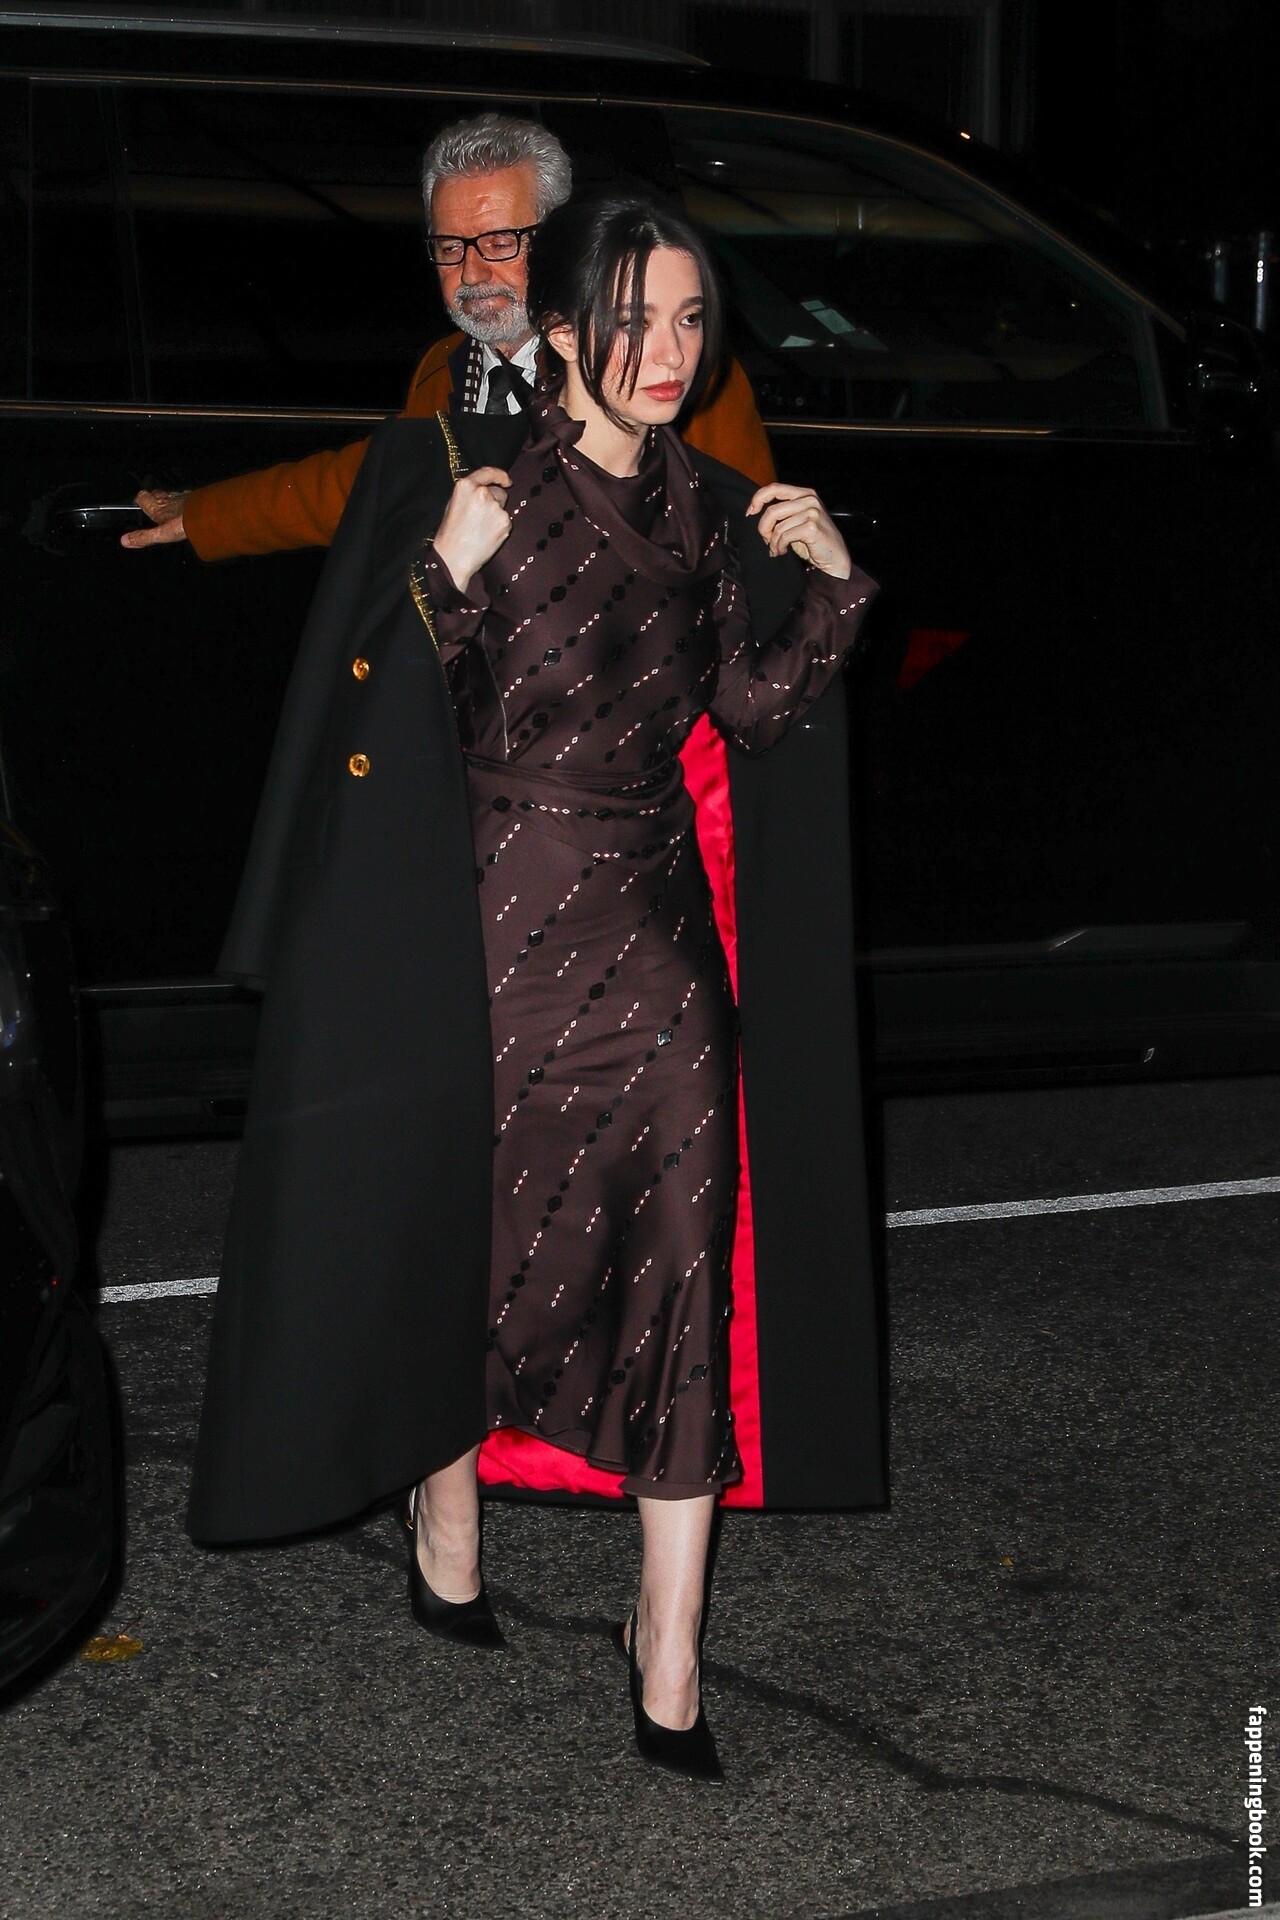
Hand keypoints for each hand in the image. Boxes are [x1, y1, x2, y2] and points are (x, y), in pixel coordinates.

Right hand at [121, 488, 188, 549]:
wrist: (206, 514)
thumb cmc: (184, 523)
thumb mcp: (160, 534)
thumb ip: (143, 537)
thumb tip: (125, 540)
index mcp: (157, 507)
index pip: (142, 497)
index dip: (139, 500)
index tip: (138, 504)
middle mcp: (168, 499)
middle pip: (156, 494)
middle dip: (153, 498)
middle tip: (153, 506)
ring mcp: (182, 498)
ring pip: (171, 495)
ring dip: (169, 500)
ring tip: (169, 508)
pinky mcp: (194, 498)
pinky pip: (186, 496)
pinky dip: (184, 501)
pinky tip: (188, 508)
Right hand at [432, 467, 511, 592]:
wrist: (454, 558)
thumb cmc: (450, 533)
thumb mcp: (453, 504)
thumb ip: (470, 493)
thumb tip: (486, 489)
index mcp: (466, 486)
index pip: (488, 472)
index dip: (500, 475)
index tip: (506, 480)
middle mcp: (482, 493)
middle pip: (498, 492)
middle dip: (494, 501)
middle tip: (481, 518)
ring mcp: (496, 507)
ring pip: (502, 507)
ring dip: (496, 515)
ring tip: (481, 529)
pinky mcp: (505, 522)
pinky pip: (506, 521)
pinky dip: (500, 527)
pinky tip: (487, 536)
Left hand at [747, 482, 850, 579]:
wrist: (835, 557)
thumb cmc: (813, 541)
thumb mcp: (797, 520)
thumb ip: (783, 512)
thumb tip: (755, 510)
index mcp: (805, 493)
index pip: (774, 488)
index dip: (758, 499)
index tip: (750, 513)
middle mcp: (809, 499)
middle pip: (772, 510)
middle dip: (763, 528)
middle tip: (766, 540)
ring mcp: (812, 512)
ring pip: (778, 526)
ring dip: (773, 542)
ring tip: (776, 549)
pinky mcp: (812, 527)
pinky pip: (784, 536)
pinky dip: (779, 546)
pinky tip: (782, 551)